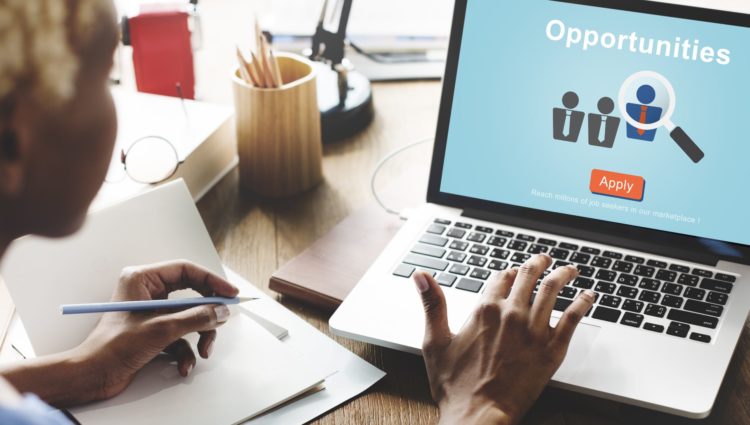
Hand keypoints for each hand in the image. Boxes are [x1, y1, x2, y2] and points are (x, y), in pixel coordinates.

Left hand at [75, 260, 238, 400]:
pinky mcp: (153, 330)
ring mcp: (151, 312)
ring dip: (199, 336)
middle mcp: (147, 291)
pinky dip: (186, 351)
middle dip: (206, 314)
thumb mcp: (162, 329)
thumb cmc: (113, 347)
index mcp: (142, 279)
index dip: (212, 281)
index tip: (230, 293)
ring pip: (189, 317)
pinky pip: (180, 335)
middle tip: (221, 321)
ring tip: (202, 351)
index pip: (186, 270)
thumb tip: (221, 311)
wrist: (93, 376)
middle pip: (191, 295)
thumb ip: (196, 317)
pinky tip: (184, 365)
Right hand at [413, 254, 594, 424]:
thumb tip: (421, 275)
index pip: (501, 277)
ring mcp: (534, 331)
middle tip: (545, 259)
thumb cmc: (455, 385)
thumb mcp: (435, 341)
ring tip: (570, 269)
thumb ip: (432, 304)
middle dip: (538, 263)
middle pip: (529, 276)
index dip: (508, 272)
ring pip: (553, 290)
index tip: (513, 271)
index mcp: (484, 310)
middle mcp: (511, 314)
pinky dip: (583, 302)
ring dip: (563, 274)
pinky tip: (589, 296)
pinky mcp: (552, 350)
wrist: (479, 415)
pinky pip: (573, 318)